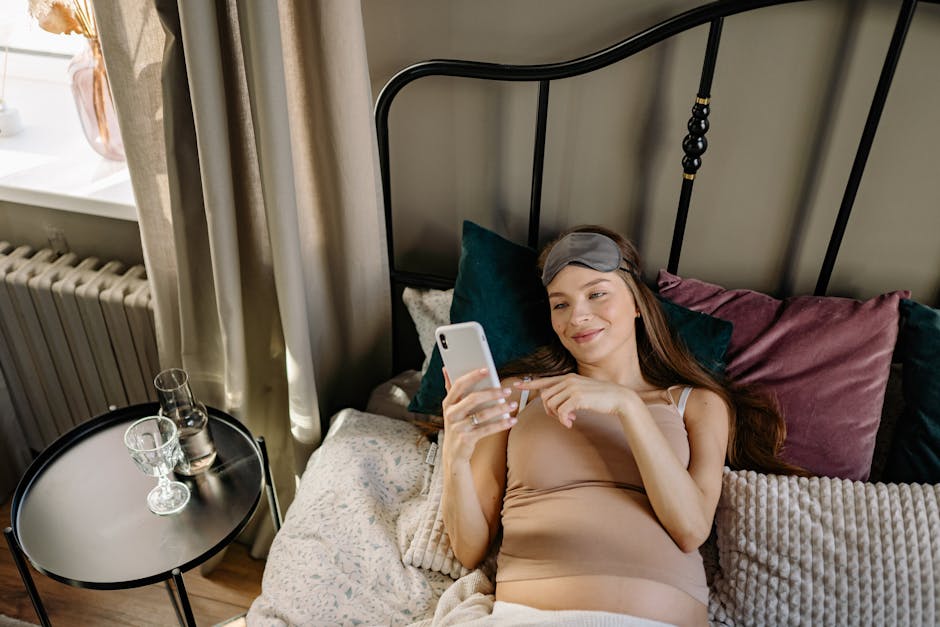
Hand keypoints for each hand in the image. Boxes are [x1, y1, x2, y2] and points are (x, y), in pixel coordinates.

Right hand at [441, 368, 517, 461]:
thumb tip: (446, 368)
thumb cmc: (457, 425)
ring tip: (513, 404)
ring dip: (500, 408)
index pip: (459, 384)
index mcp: (448, 403)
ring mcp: (458, 427)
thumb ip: (451, 389)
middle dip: (492, 393)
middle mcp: (451, 414)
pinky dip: (501, 424)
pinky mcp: (467, 439)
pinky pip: (487, 429)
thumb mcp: (452, 408)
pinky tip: (512, 420)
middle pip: (473, 399)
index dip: (473, 376)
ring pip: (483, 414)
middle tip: (507, 390)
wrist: (453, 453)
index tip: (487, 369)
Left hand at [515, 374, 636, 427]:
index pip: (544, 380)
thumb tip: (555, 405)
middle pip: (545, 396)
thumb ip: (568, 394)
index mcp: (568, 378)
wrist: (618, 398)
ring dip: (557, 416)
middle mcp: (568, 380)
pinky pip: (561, 411)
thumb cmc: (600, 397)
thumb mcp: (581, 392)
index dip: (529, 383)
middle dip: (549, 410)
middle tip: (561, 418)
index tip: (516, 385)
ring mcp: (572, 388)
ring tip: (569, 420)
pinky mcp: (577, 397)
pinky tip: (572, 423)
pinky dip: (564, 420)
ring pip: (551, 404)